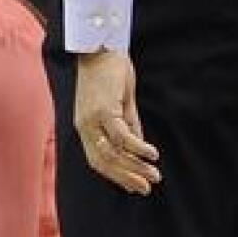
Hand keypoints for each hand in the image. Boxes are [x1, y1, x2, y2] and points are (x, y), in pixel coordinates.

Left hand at [74, 49, 160, 194]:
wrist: (100, 48)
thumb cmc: (109, 73)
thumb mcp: (120, 103)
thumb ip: (128, 124)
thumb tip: (139, 147)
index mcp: (84, 127)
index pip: (97, 161)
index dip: (116, 176)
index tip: (134, 187)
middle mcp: (84, 126)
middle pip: (104, 162)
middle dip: (126, 177)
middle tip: (147, 188)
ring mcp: (92, 119)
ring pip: (113, 152)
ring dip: (135, 166)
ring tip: (153, 175)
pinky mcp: (103, 110)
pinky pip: (122, 136)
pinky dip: (137, 148)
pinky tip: (152, 155)